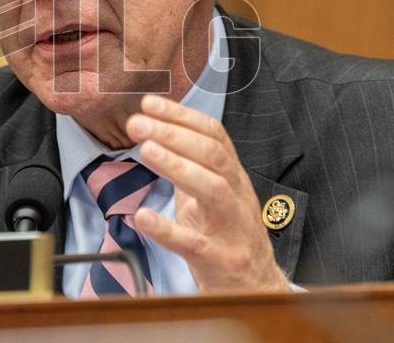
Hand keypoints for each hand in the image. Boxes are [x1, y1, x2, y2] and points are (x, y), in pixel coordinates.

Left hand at [126, 95, 289, 292]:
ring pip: (212, 189)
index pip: (213, 135)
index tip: (149, 103)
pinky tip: (142, 217)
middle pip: (212, 155)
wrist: (256, 288)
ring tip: (145, 150)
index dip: (182, 116)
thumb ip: (189, 166)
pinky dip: (168, 229)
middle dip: (174, 134)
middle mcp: (237, 195)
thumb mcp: (210, 195)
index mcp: (233, 176)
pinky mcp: (221, 260)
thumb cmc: (228, 236)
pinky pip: (194, 244)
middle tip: (137, 123)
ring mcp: (232, 227)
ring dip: (177, 167)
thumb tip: (155, 133)